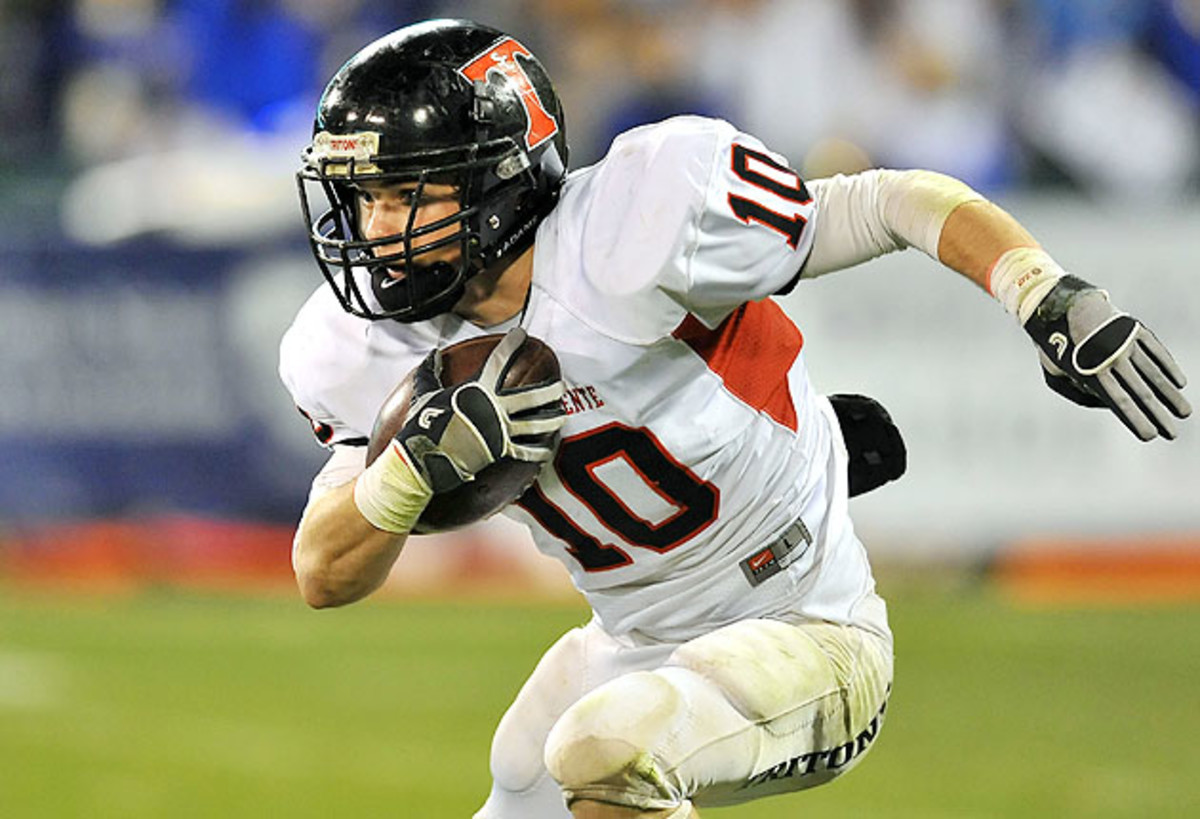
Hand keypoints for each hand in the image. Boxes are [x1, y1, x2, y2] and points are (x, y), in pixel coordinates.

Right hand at [397, 328, 565, 491]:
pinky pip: (526, 452)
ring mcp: (501, 430)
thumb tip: (431, 355)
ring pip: (536, 424)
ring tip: (562, 414)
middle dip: (550, 390)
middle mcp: (495, 408)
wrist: (423, 456)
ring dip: (552, 419)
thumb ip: (429, 372)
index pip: (500, 359)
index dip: (513, 344)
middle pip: (532, 396)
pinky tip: (547, 449)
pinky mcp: (501, 452)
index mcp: (478, 389)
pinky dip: (539, 451)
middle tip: (560, 386)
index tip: (522, 334)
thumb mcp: (425, 393)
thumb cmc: (422, 425)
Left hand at [1023, 275, 1190, 440]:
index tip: (1150, 436)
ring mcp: (1125, 343)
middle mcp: (1112, 358)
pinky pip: (1156, 351)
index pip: (1119, 401)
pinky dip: (1168, 367)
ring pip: (1153, 373)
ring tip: (1185, 412)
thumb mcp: (1053, 374)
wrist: (1062, 304)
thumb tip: (1105, 404)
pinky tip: (1179, 382)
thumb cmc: (1054, 345)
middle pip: (1141, 392)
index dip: (1135, 419)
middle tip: (1173, 434)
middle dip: (1158, 415)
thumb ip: (1077, 395)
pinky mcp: (1134, 330)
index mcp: (1090, 372)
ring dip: (1170, 395)